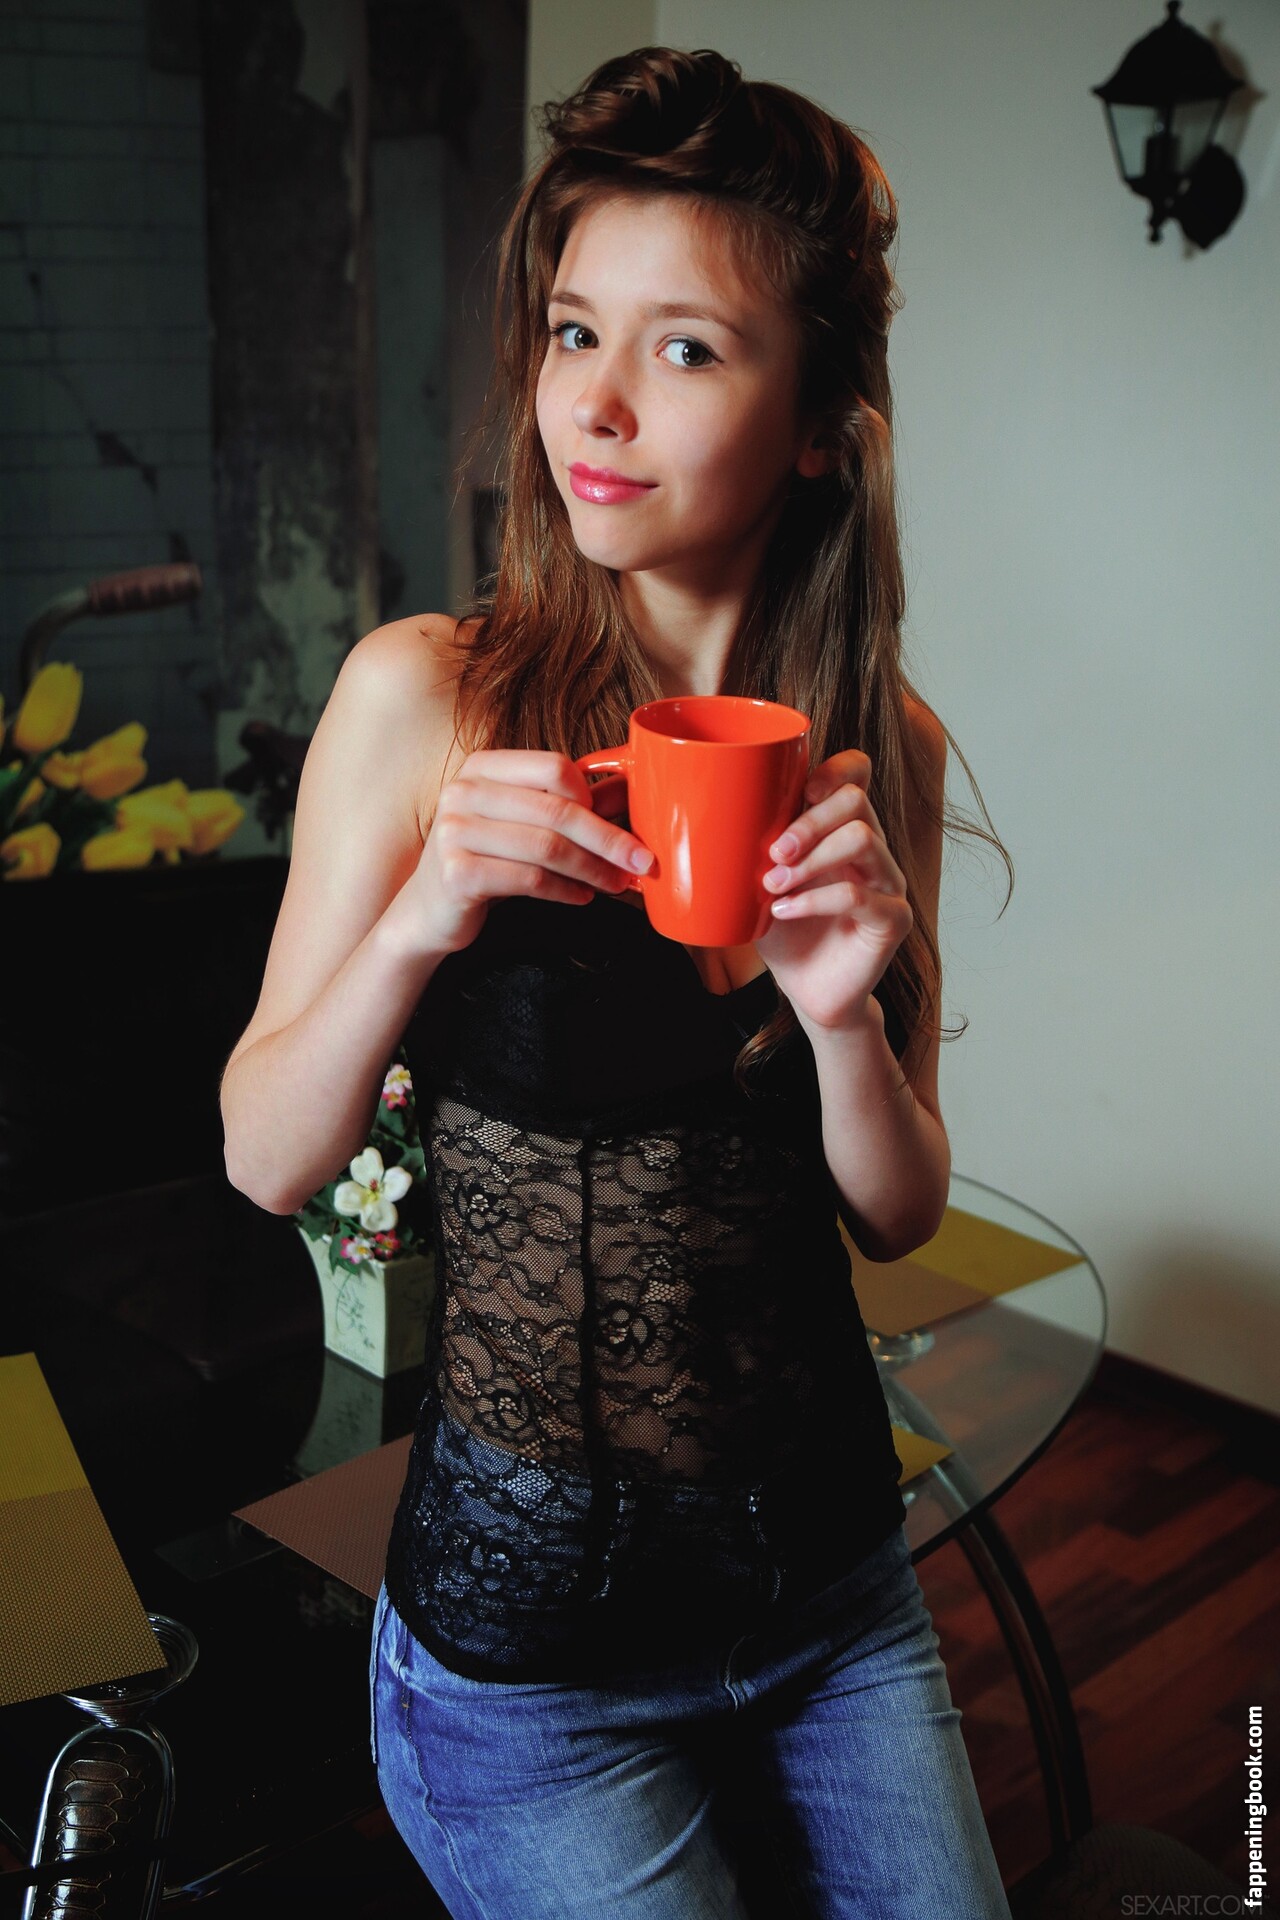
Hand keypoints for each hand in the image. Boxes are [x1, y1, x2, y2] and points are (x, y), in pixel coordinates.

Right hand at [398, 750, 653, 956]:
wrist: (428, 911)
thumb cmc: (484, 861)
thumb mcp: (522, 825)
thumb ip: (567, 806)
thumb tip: (627, 792)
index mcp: (483, 767)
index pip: (554, 767)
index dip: (592, 797)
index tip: (616, 824)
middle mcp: (463, 791)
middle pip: (557, 810)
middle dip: (608, 839)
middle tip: (641, 861)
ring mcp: (454, 831)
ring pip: (547, 847)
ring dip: (593, 869)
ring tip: (615, 883)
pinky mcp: (457, 872)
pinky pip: (530, 879)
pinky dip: (565, 891)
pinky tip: (581, 897)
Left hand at [755, 749, 912, 1032]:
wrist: (808, 991)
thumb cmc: (783, 931)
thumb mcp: (758, 882)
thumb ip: (746, 847)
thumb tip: (688, 814)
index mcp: (842, 829)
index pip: (857, 772)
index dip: (834, 769)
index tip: (800, 792)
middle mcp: (872, 848)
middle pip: (854, 801)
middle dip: (807, 821)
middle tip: (773, 853)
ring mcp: (888, 882)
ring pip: (861, 839)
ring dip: (809, 859)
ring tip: (773, 885)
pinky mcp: (892, 918)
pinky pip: (858, 895)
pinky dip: (814, 900)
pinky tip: (783, 911)